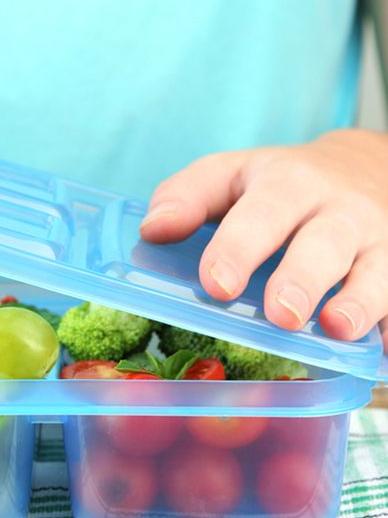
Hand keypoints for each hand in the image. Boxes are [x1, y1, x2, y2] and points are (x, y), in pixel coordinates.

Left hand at [140, 129, 387, 348]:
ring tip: (337, 328)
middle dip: (302, 277)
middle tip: (280, 314)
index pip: (261, 212)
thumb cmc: (281, 184)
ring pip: (379, 269)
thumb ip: (188, 196)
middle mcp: (337, 210)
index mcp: (286, 183)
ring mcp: (379, 240)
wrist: (367, 167)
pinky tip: (379, 349)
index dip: (238, 247)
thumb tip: (152, 231)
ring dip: (360, 300)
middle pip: (324, 242)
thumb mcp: (232, 175)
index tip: (216, 284)